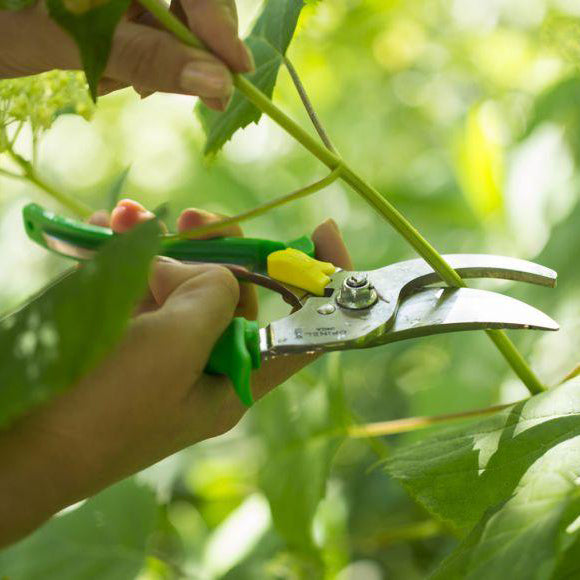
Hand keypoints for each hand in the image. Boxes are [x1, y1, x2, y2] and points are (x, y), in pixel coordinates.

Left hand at [0, 0, 251, 109]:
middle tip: (203, 95)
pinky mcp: (116, 6)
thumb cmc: (9, 20)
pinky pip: (150, 29)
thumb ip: (150, 58)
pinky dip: (142, 59)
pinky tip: (116, 76)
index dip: (220, 24)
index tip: (238, 70)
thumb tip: (217, 83)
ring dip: (162, 60)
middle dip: (193, 48)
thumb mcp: (80, 40)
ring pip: (173, 19)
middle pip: (192, 1)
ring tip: (127, 87)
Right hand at [0, 199, 350, 545]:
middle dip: (220, 248)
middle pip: (236, 294)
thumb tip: (211, 272)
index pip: (301, 331)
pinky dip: (129, 258)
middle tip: (196, 217)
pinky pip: (141, 289)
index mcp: (237, 380)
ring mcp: (165, 351)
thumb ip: (212, 299)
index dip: (320, 283)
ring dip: (165, 246)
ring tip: (132, 215)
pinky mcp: (126, 339)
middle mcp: (207, 365)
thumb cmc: (103, 407)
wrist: (16, 447)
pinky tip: (109, 227)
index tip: (322, 231)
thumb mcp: (174, 348)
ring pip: (184, 284)